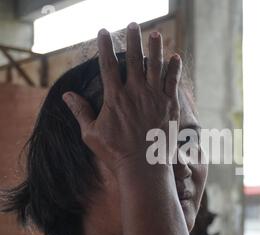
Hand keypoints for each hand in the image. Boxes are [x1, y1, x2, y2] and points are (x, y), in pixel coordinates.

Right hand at [62, 23, 181, 174]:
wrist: (144, 167)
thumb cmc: (116, 152)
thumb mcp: (91, 133)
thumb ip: (81, 112)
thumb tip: (66, 96)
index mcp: (115, 97)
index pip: (108, 65)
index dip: (104, 46)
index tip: (103, 32)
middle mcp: (136, 93)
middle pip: (133, 59)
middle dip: (133, 39)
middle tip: (133, 24)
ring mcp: (154, 98)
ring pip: (155, 66)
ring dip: (155, 48)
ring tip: (155, 33)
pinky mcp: (170, 106)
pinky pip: (173, 82)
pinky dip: (174, 69)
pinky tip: (176, 57)